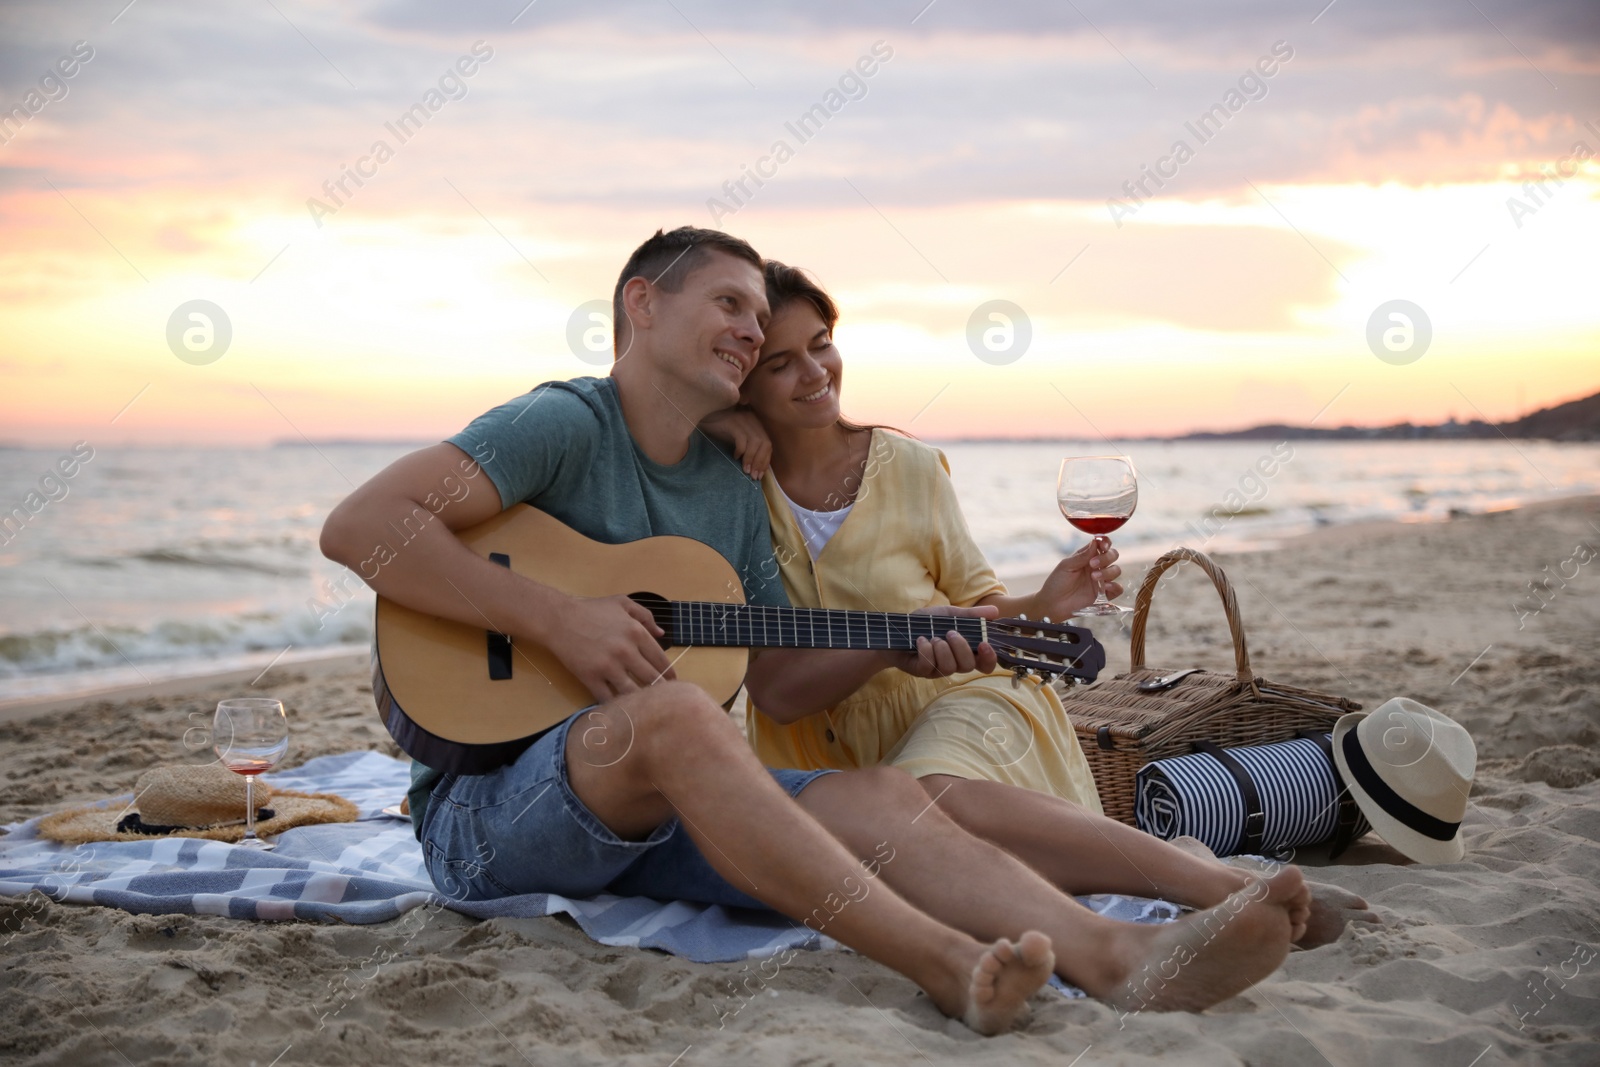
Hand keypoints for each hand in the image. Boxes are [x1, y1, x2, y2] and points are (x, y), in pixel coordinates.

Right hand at [543, 594, 675, 701]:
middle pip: (652, 679)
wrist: (558, 619)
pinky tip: (621, 709)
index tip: (673, 682)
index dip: (670, 674)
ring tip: (646, 706)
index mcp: (636, 633)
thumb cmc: (591, 609)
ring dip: (641, 700)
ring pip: (633, 692)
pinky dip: (616, 706)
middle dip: (660, 690)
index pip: (661, 660)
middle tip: (664, 698)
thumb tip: (662, 633)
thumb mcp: (622, 603)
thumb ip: (645, 616)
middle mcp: (626, 651)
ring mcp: (608, 667)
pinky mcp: (591, 678)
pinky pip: (608, 699)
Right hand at [699, 407, 771, 479]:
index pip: (767, 444)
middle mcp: (752, 419)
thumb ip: (748, 448)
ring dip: (751, 459)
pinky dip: (740, 450)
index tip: (760, 475)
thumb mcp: (737, 439)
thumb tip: (755, 468)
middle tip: (753, 475)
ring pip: (755, 442)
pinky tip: (735, 457)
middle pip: (765, 443)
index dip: (765, 460)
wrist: (702, 418)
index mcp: (756, 423)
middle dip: (760, 462)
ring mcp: (742, 419)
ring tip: (745, 470)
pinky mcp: (731, 422)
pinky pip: (741, 439)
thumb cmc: (719, 430)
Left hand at [881, 604, 998, 678]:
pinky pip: (929, 666)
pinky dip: (925, 650)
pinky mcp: (921, 671)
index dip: (989, 658)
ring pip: (949, 668)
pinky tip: (920, 640)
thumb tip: (995, 611)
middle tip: (950, 633)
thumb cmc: (925, 623)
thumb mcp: (948, 614)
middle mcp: (953, 663)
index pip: (985, 664)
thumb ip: (970, 615)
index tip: (984, 644)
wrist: (897, 628)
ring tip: (932, 637)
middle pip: (968, 666)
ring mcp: (937, 669)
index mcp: (964, 651)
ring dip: (941, 648)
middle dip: (960, 648)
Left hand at [1031, 537, 1122, 618]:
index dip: (1106, 543)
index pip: (1102, 545)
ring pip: (1116, 570)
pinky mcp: (1104, 595)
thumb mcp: (1066, 566)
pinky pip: (1117, 589)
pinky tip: (1105, 587)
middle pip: (1113, 555)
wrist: (1053, 604)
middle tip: (1092, 564)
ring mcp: (1101, 580)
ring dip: (1108, 572)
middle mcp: (1097, 566)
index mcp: (1087, 556)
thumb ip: (1082, 555)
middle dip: (1106, 557)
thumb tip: (1095, 542)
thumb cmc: (1057, 582)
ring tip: (1093, 577)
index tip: (1103, 546)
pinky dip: (1115, 587)